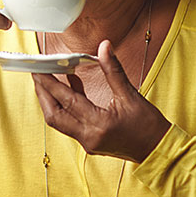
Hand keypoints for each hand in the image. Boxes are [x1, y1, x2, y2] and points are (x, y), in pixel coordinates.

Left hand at [32, 40, 170, 162]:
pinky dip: (64, 106)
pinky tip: (68, 88)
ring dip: (51, 101)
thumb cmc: (148, 125)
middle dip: (43, 94)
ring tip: (47, 79)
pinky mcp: (89, 142)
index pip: (66, 101)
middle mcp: (88, 136)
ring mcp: (87, 142)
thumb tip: (104, 47)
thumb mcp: (131, 95)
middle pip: (54, 115)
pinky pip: (69, 123)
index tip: (38, 69)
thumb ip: (113, 70)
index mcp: (98, 124)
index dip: (50, 83)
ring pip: (59, 121)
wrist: (158, 150)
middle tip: (37, 73)